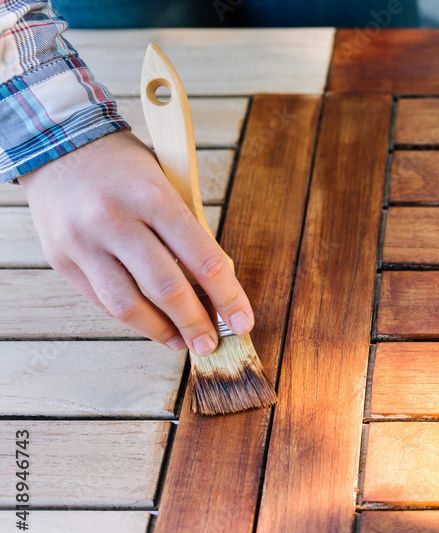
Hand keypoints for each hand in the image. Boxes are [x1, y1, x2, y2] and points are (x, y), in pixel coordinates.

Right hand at [21, 131, 253, 354]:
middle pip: (166, 288)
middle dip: (196, 323)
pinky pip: (102, 302)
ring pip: (128, 305)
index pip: (202, 258)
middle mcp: (114, 220)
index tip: (242, 322)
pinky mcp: (61, 259)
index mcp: (152, 196)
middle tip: (212, 343)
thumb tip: (217, 291)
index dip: (227, 296)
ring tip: (182, 342)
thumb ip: (188, 234)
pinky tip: (153, 325)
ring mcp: (82, 242)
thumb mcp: (166, 186)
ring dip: (161, 331)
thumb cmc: (126, 169)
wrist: (57, 143)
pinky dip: (132, 319)